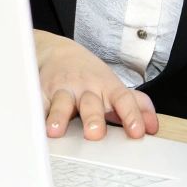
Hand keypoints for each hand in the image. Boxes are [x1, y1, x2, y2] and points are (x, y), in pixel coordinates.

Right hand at [33, 30, 159, 140]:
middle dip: (93, 118)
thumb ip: (136, 106)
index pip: (124, 100)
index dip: (132, 115)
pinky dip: (35, 115)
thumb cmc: (90, 76)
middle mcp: (86, 88)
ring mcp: (63, 90)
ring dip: (58, 116)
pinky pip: (37, 105)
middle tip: (94, 133)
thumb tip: (154, 126)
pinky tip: (33, 126)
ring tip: (56, 130)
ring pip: (61, 103)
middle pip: (91, 103)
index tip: (137, 132)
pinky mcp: (41, 93)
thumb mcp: (114, 87)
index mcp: (108, 88)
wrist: (58, 52)